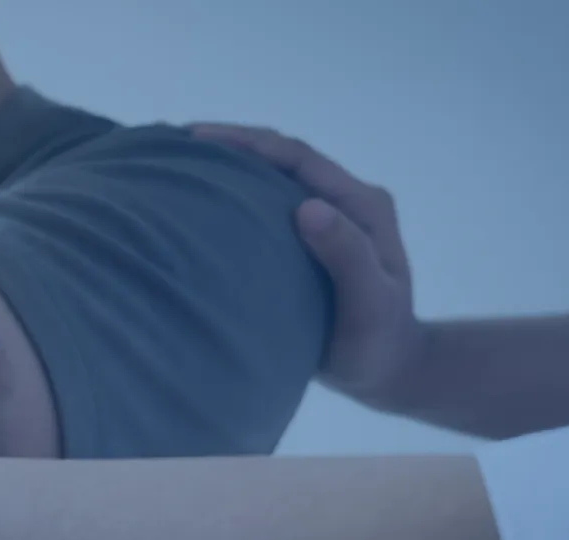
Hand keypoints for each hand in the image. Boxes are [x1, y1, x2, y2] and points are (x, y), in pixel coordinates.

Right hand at [191, 123, 424, 405]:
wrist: (388, 371)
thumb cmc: (377, 343)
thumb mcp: (369, 303)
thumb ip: (347, 256)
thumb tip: (307, 207)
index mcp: (362, 205)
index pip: (300, 159)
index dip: (251, 142)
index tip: (200, 138)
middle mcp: (346, 203)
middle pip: (285, 159)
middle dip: (235, 145)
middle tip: (180, 144)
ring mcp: (330, 221)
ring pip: (276, 180)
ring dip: (234, 167)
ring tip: (185, 165)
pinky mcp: (312, 242)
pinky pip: (271, 206)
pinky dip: (239, 197)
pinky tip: (206, 205)